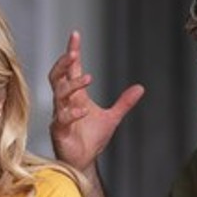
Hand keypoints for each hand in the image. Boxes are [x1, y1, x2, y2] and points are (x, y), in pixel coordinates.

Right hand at [48, 30, 143, 171]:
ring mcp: (60, 115)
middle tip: (73, 52)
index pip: (71, 69)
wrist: (84, 162)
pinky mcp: (59, 130)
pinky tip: (84, 110)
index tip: (75, 35)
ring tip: (88, 78)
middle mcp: (65, 103)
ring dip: (72, 84)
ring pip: (59, 94)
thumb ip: (124, 102)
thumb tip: (140, 88)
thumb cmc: (92, 140)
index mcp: (76, 96)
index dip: (73, 52)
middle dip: (63, 63)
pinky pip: (62, 118)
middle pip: (56, 76)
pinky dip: (73, 113)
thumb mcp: (112, 118)